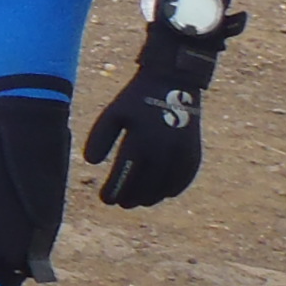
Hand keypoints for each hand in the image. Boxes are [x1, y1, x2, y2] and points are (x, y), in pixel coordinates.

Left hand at [85, 2, 238, 205]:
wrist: (174, 83)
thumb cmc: (137, 99)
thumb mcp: (113, 113)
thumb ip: (100, 137)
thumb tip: (91, 163)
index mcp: (142, 140)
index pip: (125, 174)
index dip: (114, 190)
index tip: (104, 199)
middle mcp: (164, 151)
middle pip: (145, 185)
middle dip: (130, 198)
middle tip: (119, 203)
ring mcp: (182, 154)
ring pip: (165, 187)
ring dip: (150, 197)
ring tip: (137, 202)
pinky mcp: (194, 153)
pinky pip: (184, 179)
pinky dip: (172, 189)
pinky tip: (162, 194)